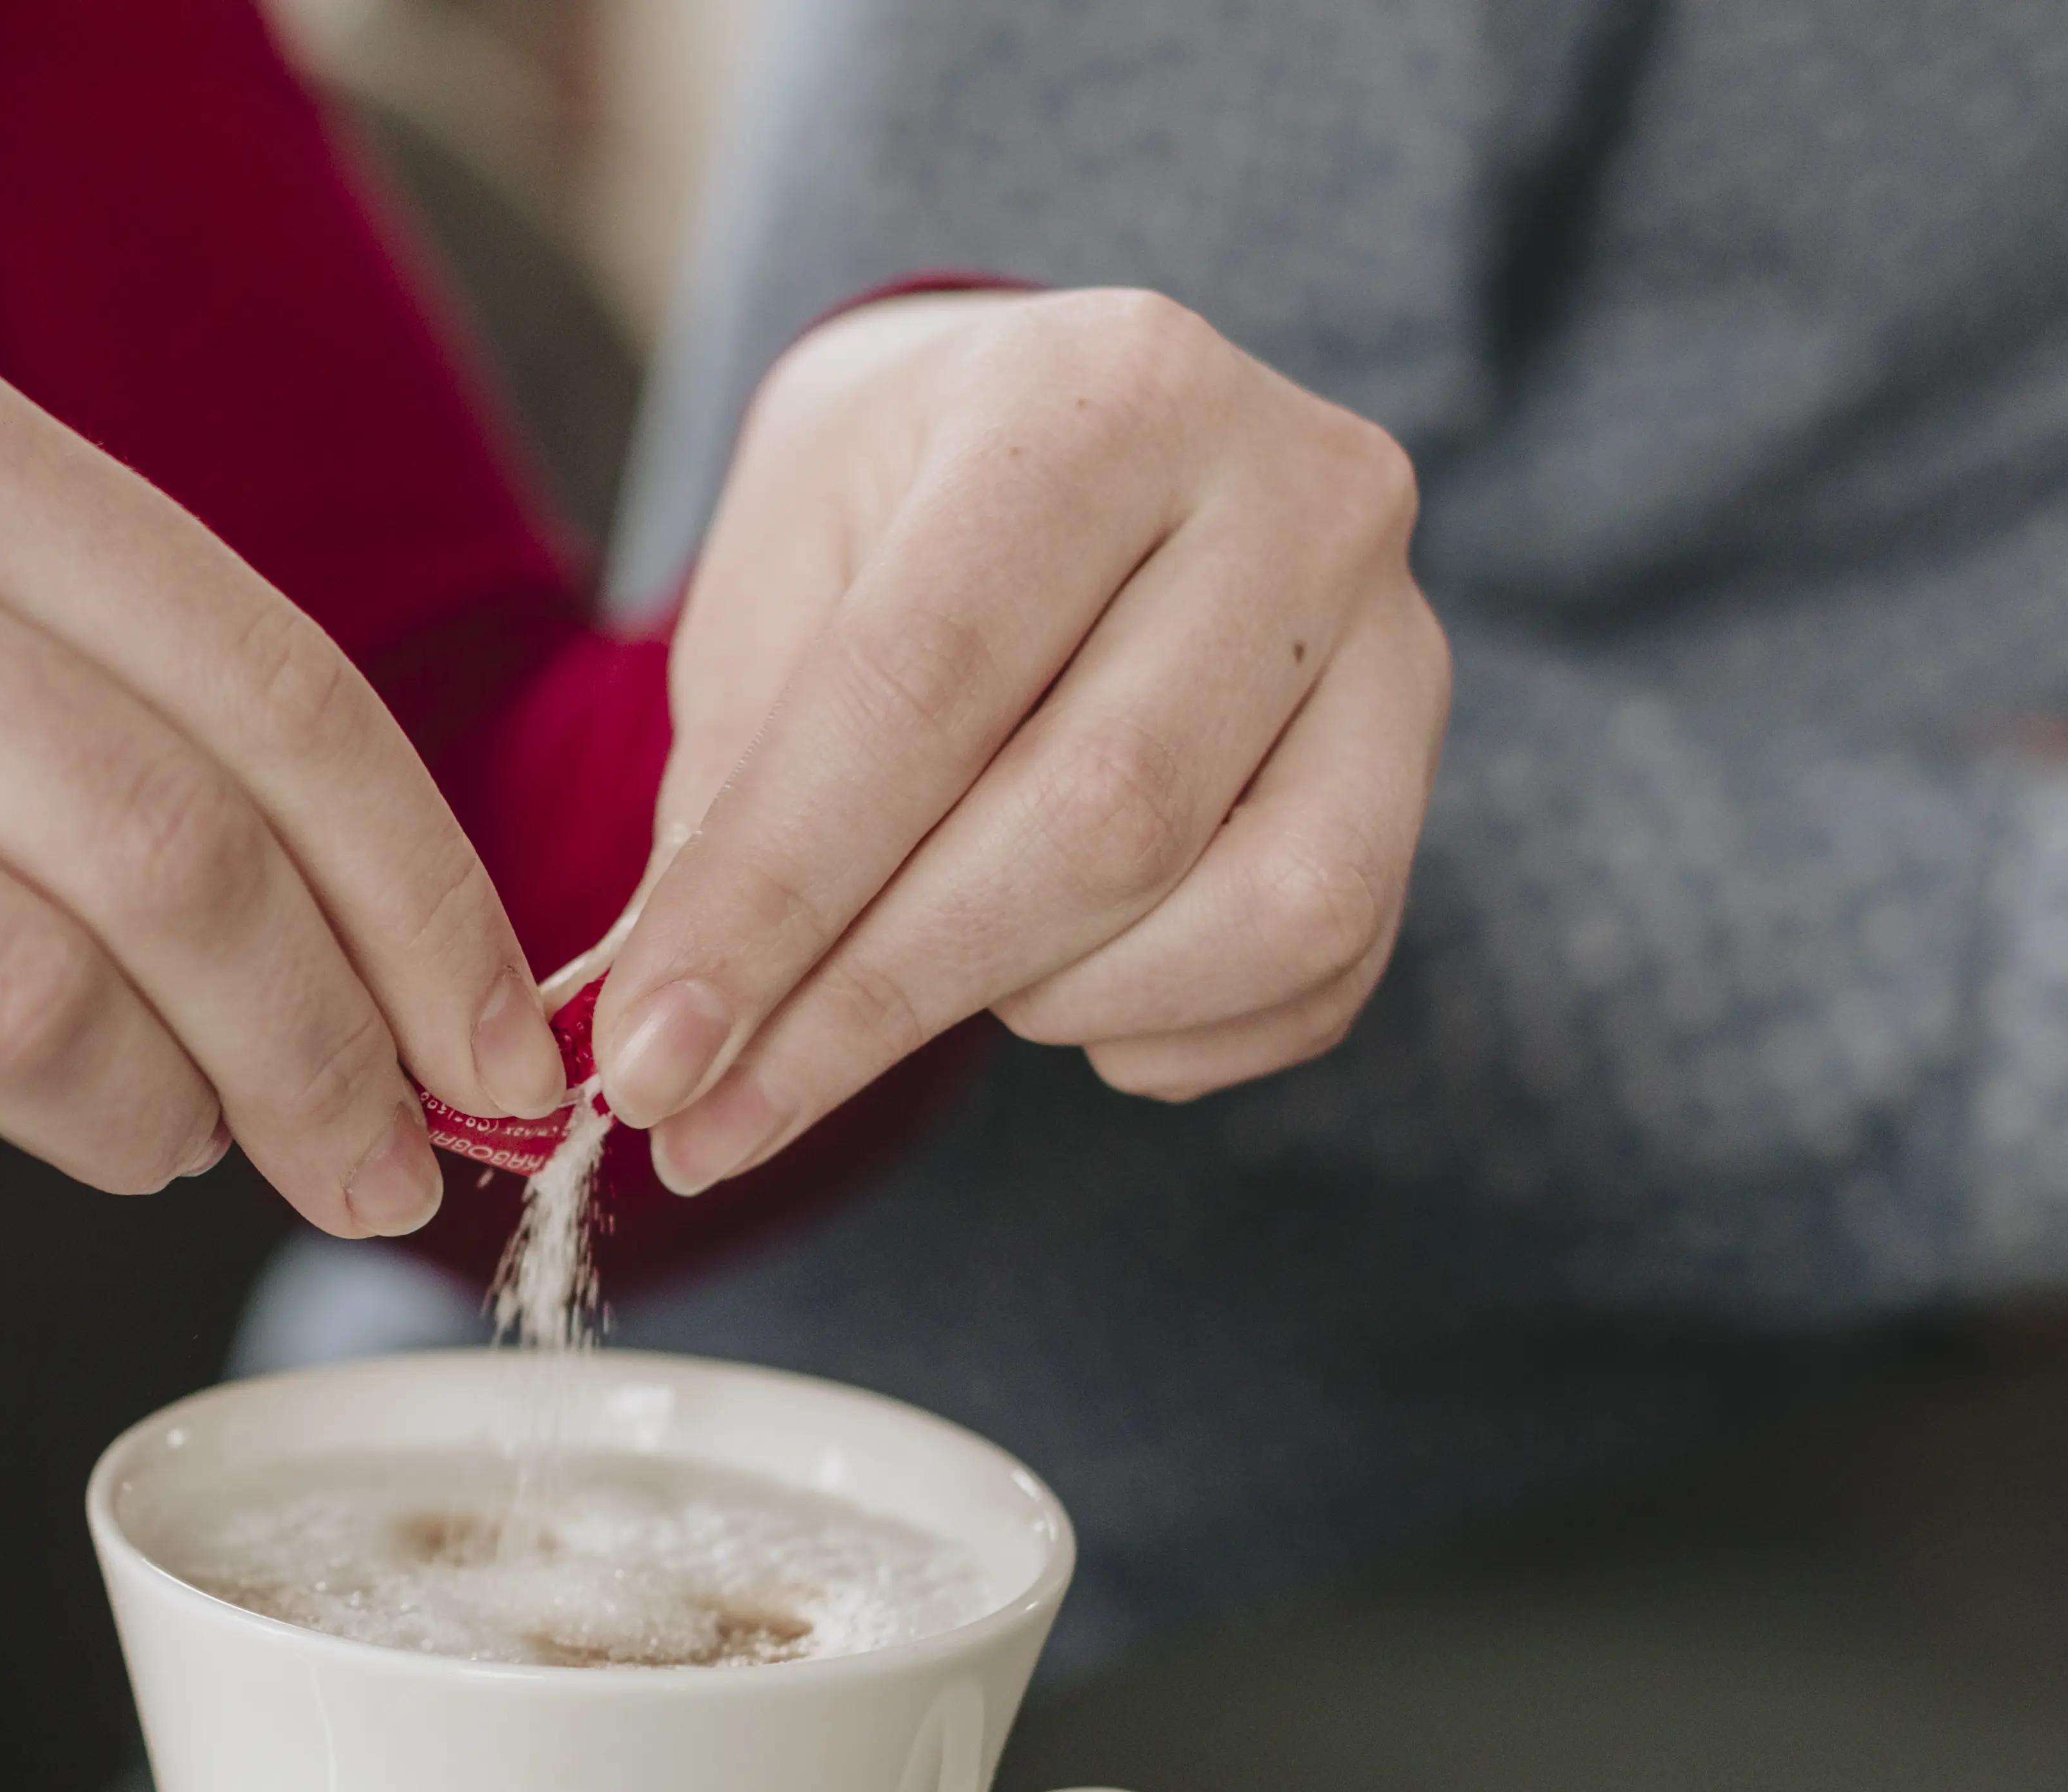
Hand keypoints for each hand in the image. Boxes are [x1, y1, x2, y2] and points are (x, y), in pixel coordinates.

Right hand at [0, 295, 564, 1239]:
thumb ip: (59, 679)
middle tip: (370, 1166)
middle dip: (323, 1055)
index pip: (261, 681)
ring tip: (136, 1144)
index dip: (418, 899)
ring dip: (135, 1125)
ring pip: (21, 1004)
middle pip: (170, 858)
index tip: (494, 1046)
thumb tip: (359, 926)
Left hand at [595, 289, 1449, 1191]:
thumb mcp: (773, 590)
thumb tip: (665, 1033)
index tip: (646, 1065)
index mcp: (1102, 394)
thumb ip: (731, 800)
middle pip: (1095, 817)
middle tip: (707, 1121)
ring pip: (1245, 913)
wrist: (1060, 444)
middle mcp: (1297, 490)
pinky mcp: (1421, 765)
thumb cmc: (891, 521)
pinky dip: (1156, 1031)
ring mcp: (1396, 633)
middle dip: (875, 1002)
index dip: (774, 902)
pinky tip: (1055, 983)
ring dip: (1045, 1000)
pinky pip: (1315, 971)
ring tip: (925, 967)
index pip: (925, 688)